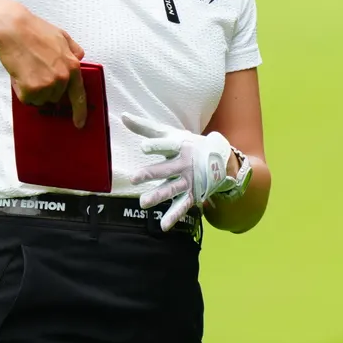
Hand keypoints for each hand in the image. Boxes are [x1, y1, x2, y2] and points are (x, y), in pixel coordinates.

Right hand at [0, 0, 86, 127]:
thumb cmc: (33, 31)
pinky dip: (22, 90)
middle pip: (56, 96)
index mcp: (72, 66)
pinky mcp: (31, 90)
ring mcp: (47, 85)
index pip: (79, 95)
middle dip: (47, 87)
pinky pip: (27, 99)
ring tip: (28, 70)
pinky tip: (20, 74)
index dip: (80, 111)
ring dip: (34, 90)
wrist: (13, 30)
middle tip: (37, 70)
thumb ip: (73, 49)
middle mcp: (62, 78)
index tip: (79, 122)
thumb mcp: (62, 36)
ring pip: (41, 99)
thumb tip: (78, 57)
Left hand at [123, 113, 233, 231]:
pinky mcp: (192, 194)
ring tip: (143, 203)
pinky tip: (163, 226)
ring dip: (158, 196)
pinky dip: (174, 216)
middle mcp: (184, 164)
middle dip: (151, 173)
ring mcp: (188, 180)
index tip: (144, 147)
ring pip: (172, 189)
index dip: (156, 146)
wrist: (219, 157)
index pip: (167, 145)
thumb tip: (123, 116)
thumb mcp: (169, 133)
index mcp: (179, 146)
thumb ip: (145, 127)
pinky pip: (182, 206)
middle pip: (166, 169)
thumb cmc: (186, 143)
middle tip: (134, 178)